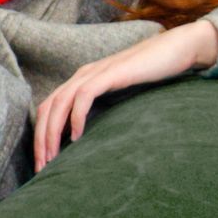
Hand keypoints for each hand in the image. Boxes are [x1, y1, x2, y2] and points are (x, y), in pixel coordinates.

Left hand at [33, 20, 217, 172]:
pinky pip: (85, 94)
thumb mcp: (119, 97)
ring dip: (52, 132)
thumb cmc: (150, 75)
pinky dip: (76, 116)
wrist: (175, 49)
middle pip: (48, 107)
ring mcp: (95, 73)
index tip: (43, 163)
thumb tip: (87, 138)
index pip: (49, 108)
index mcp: (81, 81)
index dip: (41, 135)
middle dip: (41, 140)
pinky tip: (77, 136)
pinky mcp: (111, 73)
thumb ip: (102, 110)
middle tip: (41, 168)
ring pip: (60, 102)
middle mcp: (82, 75)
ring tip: (52, 157)